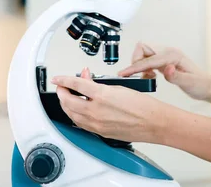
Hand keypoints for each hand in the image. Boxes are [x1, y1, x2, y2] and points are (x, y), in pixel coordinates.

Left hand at [52, 67, 170, 143]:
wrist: (153, 122)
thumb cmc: (142, 105)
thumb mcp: (118, 87)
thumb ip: (99, 84)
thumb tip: (87, 80)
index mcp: (101, 96)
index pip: (75, 85)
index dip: (63, 80)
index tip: (57, 79)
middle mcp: (95, 111)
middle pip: (67, 101)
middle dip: (62, 92)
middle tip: (63, 86)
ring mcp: (96, 124)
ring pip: (71, 114)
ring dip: (66, 104)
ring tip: (69, 97)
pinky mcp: (99, 132)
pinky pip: (80, 124)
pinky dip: (75, 115)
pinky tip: (77, 110)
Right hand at [118, 42, 210, 100]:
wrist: (207, 87)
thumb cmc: (201, 85)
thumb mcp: (190, 84)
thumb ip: (176, 77)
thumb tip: (166, 68)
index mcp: (173, 55)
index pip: (148, 59)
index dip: (134, 66)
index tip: (123, 73)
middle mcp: (168, 52)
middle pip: (143, 48)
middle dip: (136, 61)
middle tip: (139, 75)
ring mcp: (166, 56)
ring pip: (144, 54)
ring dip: (140, 65)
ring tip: (147, 78)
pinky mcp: (164, 62)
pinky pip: (148, 60)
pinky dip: (144, 68)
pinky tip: (150, 77)